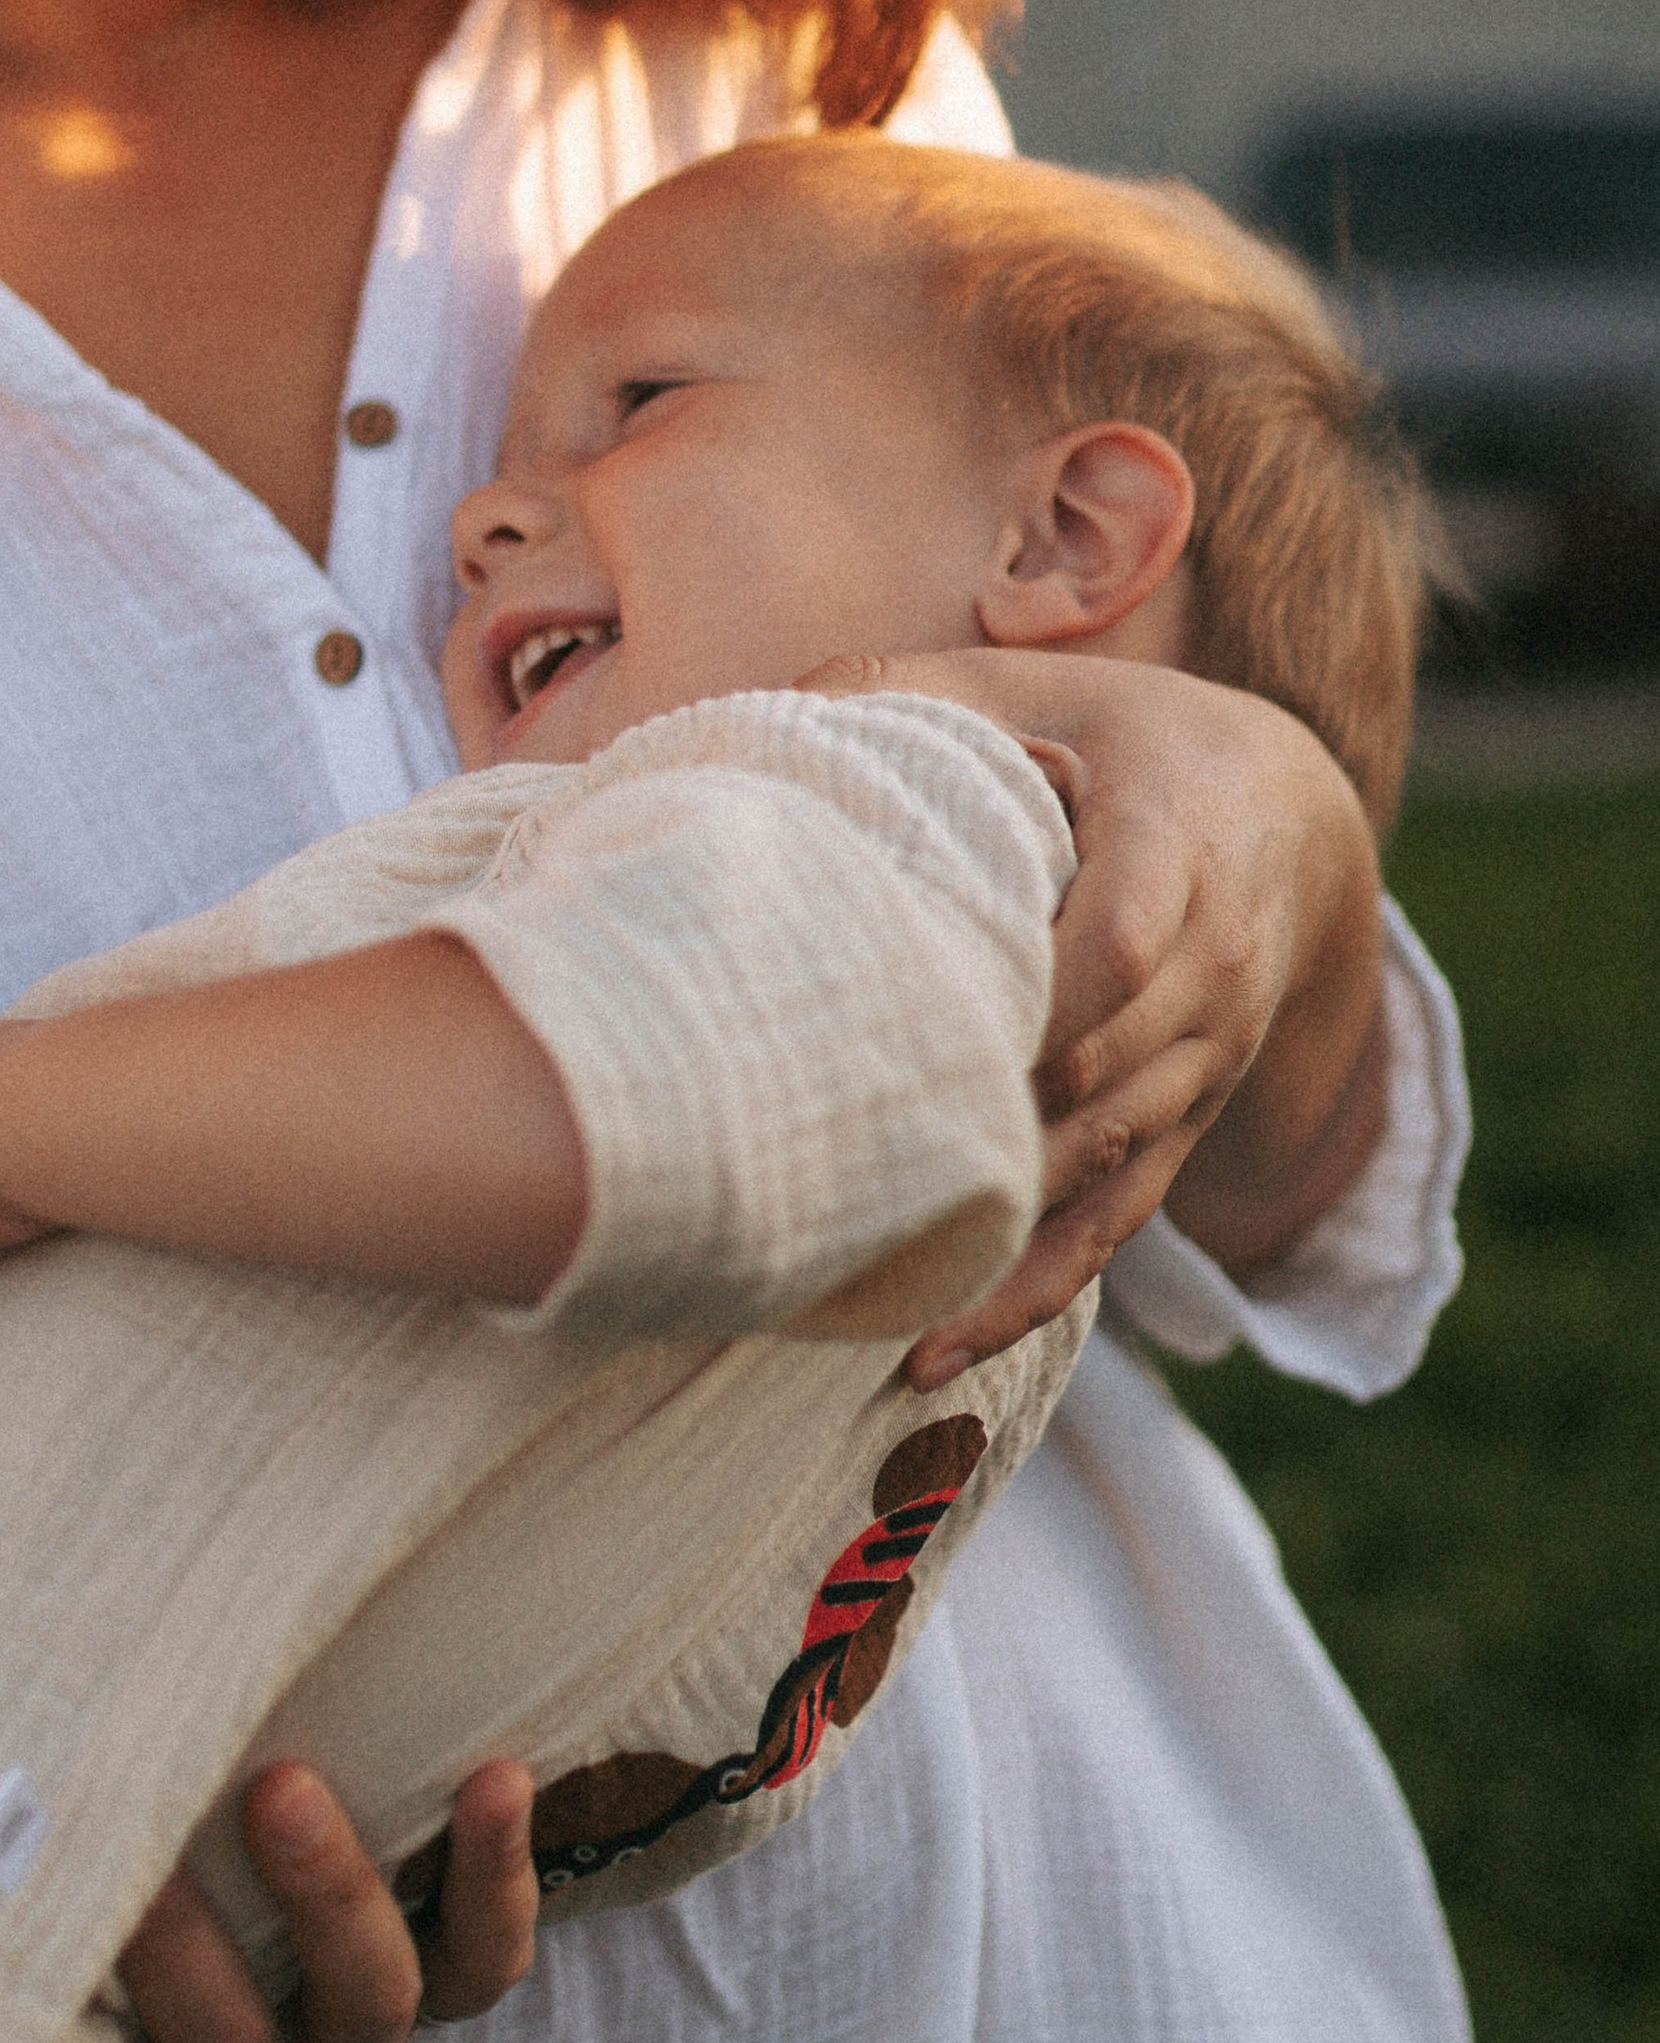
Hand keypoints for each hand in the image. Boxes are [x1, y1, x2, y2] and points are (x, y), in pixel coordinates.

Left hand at [118, 1759, 538, 2042]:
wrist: (81, 2035)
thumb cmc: (204, 1862)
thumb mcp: (271, 1815)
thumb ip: (316, 1741)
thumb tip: (346, 1531)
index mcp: (380, 1982)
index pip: (477, 1956)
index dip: (494, 1874)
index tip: (499, 1769)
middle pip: (373, 2002)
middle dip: (335, 1895)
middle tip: (278, 1787)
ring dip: (197, 1965)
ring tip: (138, 1881)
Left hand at [794, 654, 1386, 1380]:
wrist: (1285, 817)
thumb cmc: (1122, 737)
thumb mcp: (1033, 687)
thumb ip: (903, 692)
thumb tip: (756, 713)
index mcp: (1176, 848)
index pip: (1120, 943)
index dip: (1036, 1001)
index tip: (924, 1033)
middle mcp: (1209, 971)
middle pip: (1104, 1075)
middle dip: (988, 1134)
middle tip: (840, 1184)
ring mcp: (1202, 1062)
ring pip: (1107, 1166)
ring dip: (998, 1243)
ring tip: (865, 1311)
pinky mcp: (1179, 1123)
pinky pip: (1116, 1223)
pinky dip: (1031, 1292)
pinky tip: (936, 1354)